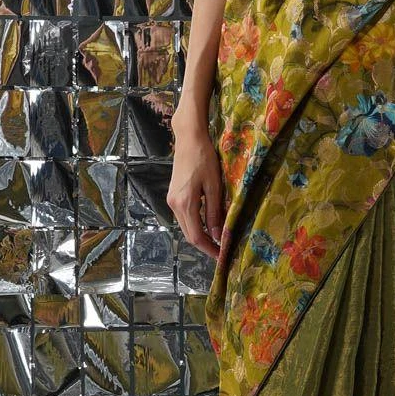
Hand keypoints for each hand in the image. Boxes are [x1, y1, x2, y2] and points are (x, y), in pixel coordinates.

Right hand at [167, 121, 224, 257]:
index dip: (209, 249)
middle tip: (222, 251)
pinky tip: (208, 225)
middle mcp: (174, 205)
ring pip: (186, 227)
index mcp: (185, 203)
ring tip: (218, 240)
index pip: (196, 236)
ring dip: (201, 235)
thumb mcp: (214, 186)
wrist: (189, 139)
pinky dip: (196, 225)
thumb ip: (215, 211)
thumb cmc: (204, 158)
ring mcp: (171, 200)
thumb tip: (218, 235)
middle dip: (205, 245)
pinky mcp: (173, 195)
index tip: (222, 256)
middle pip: (189, 234)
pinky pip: (184, 217)